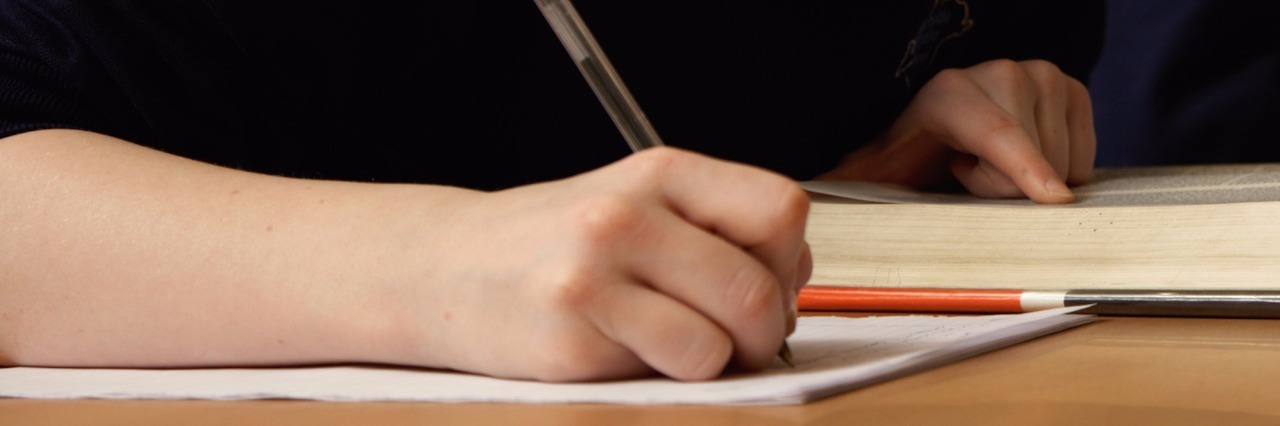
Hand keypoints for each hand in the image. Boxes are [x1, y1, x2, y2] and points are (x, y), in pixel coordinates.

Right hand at [399, 147, 810, 381]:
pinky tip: (627, 353)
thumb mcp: (636, 205)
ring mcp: (594, 275)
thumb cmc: (553, 244)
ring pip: (721, 342)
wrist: (441, 269)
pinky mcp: (571, 337)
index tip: (764, 282)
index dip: (787, 260)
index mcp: (659, 172)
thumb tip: (792, 280)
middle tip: (737, 339)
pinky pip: (668, 372)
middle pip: (757, 288)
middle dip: (764, 332)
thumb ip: (713, 230)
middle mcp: (627, 214)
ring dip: (717, 361)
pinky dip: (666, 376)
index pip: (782, 209)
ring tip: (678, 347)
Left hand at [818, 59, 1095, 203]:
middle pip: (1035, 161)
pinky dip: (1058, 171)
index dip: (1022, 170)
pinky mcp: (1070, 89)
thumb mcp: (869, 177)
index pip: (996, 134)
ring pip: (1065, 163)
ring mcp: (1039, 75)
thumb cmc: (902, 164)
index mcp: (948, 95)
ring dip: (1029, 182)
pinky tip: (1017, 158)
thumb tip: (810, 197)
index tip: (1051, 201)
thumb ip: (845, 187)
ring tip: (987, 164)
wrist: (932, 138)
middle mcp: (998, 73)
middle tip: (962, 177)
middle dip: (1005, 190)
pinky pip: (1085, 158)